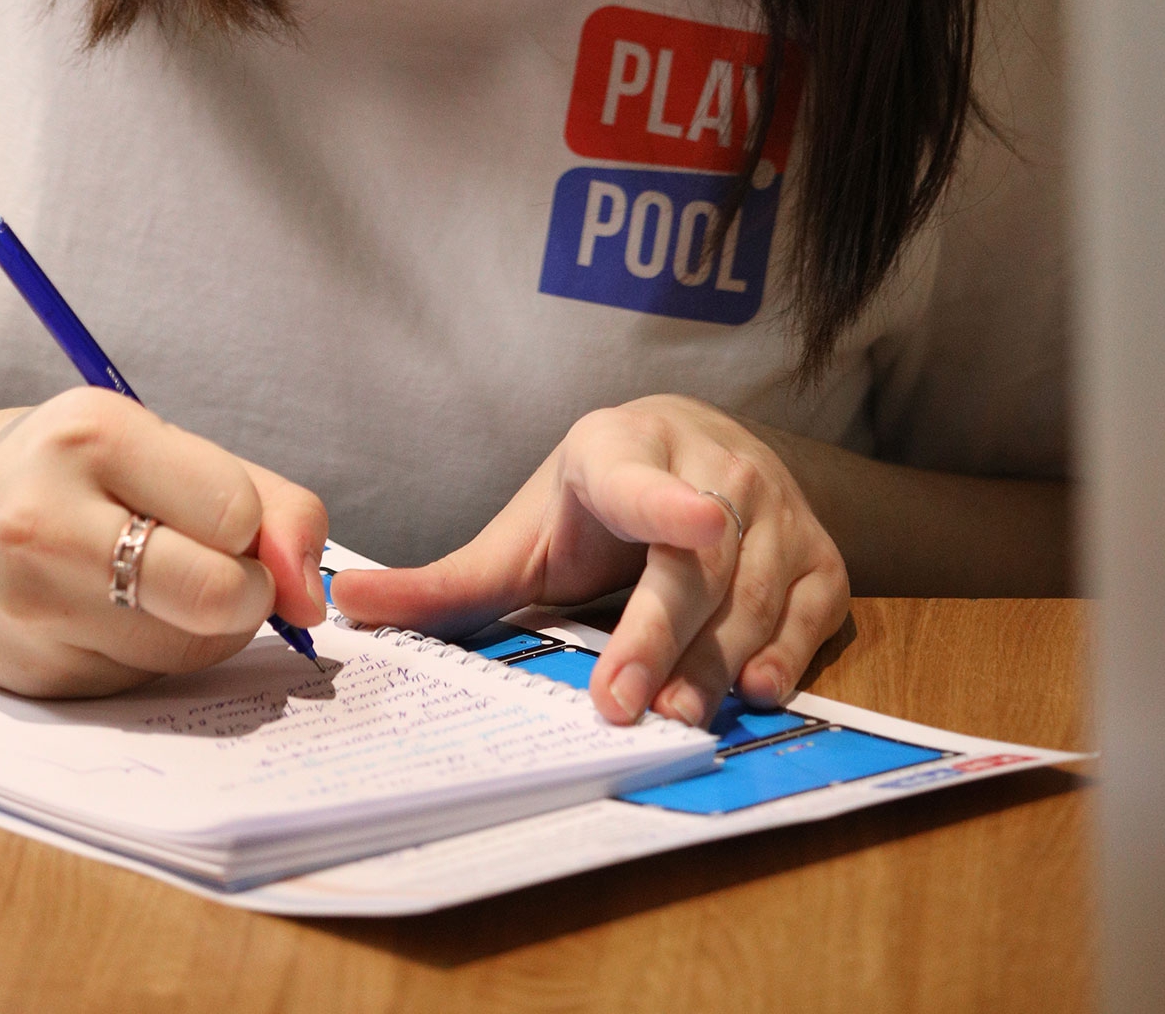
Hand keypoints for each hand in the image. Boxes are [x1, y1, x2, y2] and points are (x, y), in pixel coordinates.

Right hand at [0, 390, 327, 695]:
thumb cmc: (65, 472)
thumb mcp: (154, 445)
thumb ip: (264, 499)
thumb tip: (314, 590)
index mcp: (95, 435)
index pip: (235, 511)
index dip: (262, 531)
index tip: (240, 525)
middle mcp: (52, 521)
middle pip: (219, 594)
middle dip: (247, 592)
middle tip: (220, 569)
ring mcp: (37, 609)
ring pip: (194, 651)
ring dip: (205, 627)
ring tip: (153, 582)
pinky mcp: (40, 680)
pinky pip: (151, 683)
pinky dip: (156, 653)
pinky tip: (108, 614)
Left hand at [332, 396, 849, 728]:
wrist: (694, 452)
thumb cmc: (593, 506)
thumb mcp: (522, 532)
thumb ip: (446, 578)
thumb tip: (346, 603)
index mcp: (621, 451)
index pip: (640, 481)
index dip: (665, 500)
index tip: (696, 521)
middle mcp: (710, 466)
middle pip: (696, 562)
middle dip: (664, 635)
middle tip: (631, 709)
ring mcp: (774, 504)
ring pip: (754, 590)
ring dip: (723, 657)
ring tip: (683, 713)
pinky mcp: (819, 547)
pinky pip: (814, 605)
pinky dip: (791, 648)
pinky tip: (759, 689)